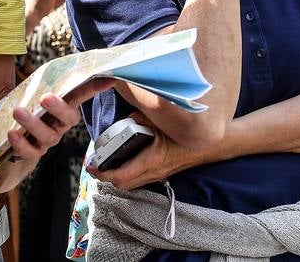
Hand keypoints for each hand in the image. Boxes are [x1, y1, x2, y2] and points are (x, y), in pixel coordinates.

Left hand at [6, 78, 113, 169]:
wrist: (4, 143)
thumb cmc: (22, 111)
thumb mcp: (28, 92)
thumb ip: (38, 78)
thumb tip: (39, 53)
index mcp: (62, 107)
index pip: (80, 95)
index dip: (93, 88)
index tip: (107, 79)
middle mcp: (59, 124)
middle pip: (69, 118)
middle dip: (59, 108)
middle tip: (46, 98)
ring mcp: (47, 140)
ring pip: (48, 135)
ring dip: (33, 123)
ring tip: (18, 111)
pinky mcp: (31, 154)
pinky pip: (30, 151)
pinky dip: (21, 143)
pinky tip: (12, 133)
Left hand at [89, 114, 206, 189]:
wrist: (208, 146)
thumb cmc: (186, 135)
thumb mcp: (163, 123)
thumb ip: (143, 118)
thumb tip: (128, 116)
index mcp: (151, 161)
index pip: (120, 175)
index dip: (102, 173)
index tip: (91, 164)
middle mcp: (152, 172)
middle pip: (122, 183)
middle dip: (105, 176)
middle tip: (95, 164)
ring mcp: (157, 175)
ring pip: (130, 183)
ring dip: (116, 176)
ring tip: (106, 163)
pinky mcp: (160, 173)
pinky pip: (138, 179)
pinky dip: (127, 173)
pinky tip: (123, 161)